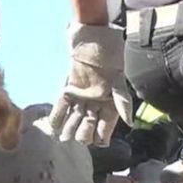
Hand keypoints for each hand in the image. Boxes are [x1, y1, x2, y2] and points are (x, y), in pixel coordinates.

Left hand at [49, 22, 132, 146]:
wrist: (95, 40)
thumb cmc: (111, 57)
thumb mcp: (119, 81)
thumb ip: (123, 102)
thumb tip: (130, 123)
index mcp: (110, 104)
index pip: (106, 126)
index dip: (102, 136)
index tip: (98, 143)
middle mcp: (95, 104)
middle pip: (88, 124)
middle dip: (83, 133)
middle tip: (78, 140)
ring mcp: (81, 98)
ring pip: (74, 118)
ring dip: (69, 128)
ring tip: (63, 139)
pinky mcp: (69, 90)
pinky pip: (62, 107)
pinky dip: (57, 116)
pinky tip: (52, 126)